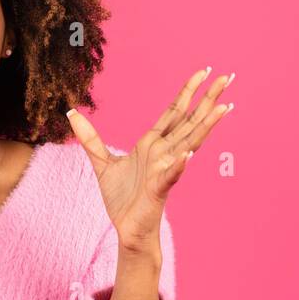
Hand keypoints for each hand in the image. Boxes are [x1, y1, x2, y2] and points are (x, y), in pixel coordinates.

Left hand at [67, 67, 233, 253]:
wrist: (126, 228)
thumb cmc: (122, 198)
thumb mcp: (101, 162)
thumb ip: (89, 138)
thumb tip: (71, 114)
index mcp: (152, 144)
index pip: (174, 112)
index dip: (188, 91)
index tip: (203, 71)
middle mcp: (164, 153)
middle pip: (190, 121)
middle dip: (208, 99)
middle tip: (227, 77)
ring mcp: (164, 169)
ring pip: (189, 143)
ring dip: (206, 126)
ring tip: (223, 107)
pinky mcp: (158, 190)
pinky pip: (170, 175)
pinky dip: (178, 166)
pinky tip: (188, 155)